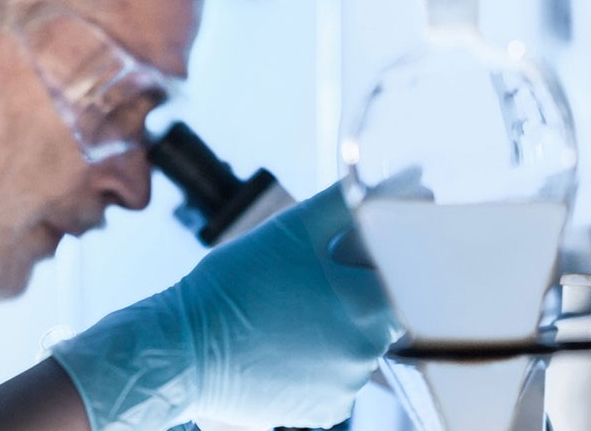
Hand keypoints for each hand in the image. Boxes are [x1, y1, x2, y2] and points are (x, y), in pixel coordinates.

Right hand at [51, 183, 395, 429]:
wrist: (180, 349)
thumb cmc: (233, 284)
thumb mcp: (292, 228)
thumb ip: (353, 204)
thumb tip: (410, 183)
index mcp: (369, 306)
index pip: (401, 277)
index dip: (373, 264)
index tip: (343, 260)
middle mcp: (366, 354)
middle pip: (379, 314)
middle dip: (350, 295)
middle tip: (303, 284)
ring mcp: (345, 388)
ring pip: (355, 347)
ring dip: (332, 329)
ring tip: (284, 316)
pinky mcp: (322, 412)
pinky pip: (333, 379)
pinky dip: (315, 363)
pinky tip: (281, 346)